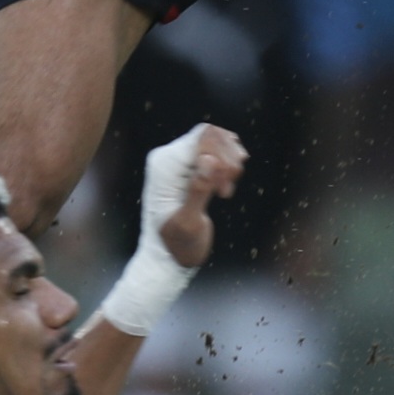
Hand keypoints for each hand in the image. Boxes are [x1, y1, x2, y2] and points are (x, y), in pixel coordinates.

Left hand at [151, 122, 246, 269]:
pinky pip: (214, 154)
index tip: (229, 181)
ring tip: (226, 191)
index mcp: (164, 165)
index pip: (202, 137)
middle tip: (227, 190)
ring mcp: (178, 162)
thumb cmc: (176, 245)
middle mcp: (168, 158)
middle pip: (211, 135)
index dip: (223, 154)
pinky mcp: (188, 170)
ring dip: (229, 164)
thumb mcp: (188, 222)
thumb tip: (209, 160)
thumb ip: (197, 190)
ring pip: (215, 143)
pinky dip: (226, 168)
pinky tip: (225, 188)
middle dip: (228, 159)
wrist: (167, 258)